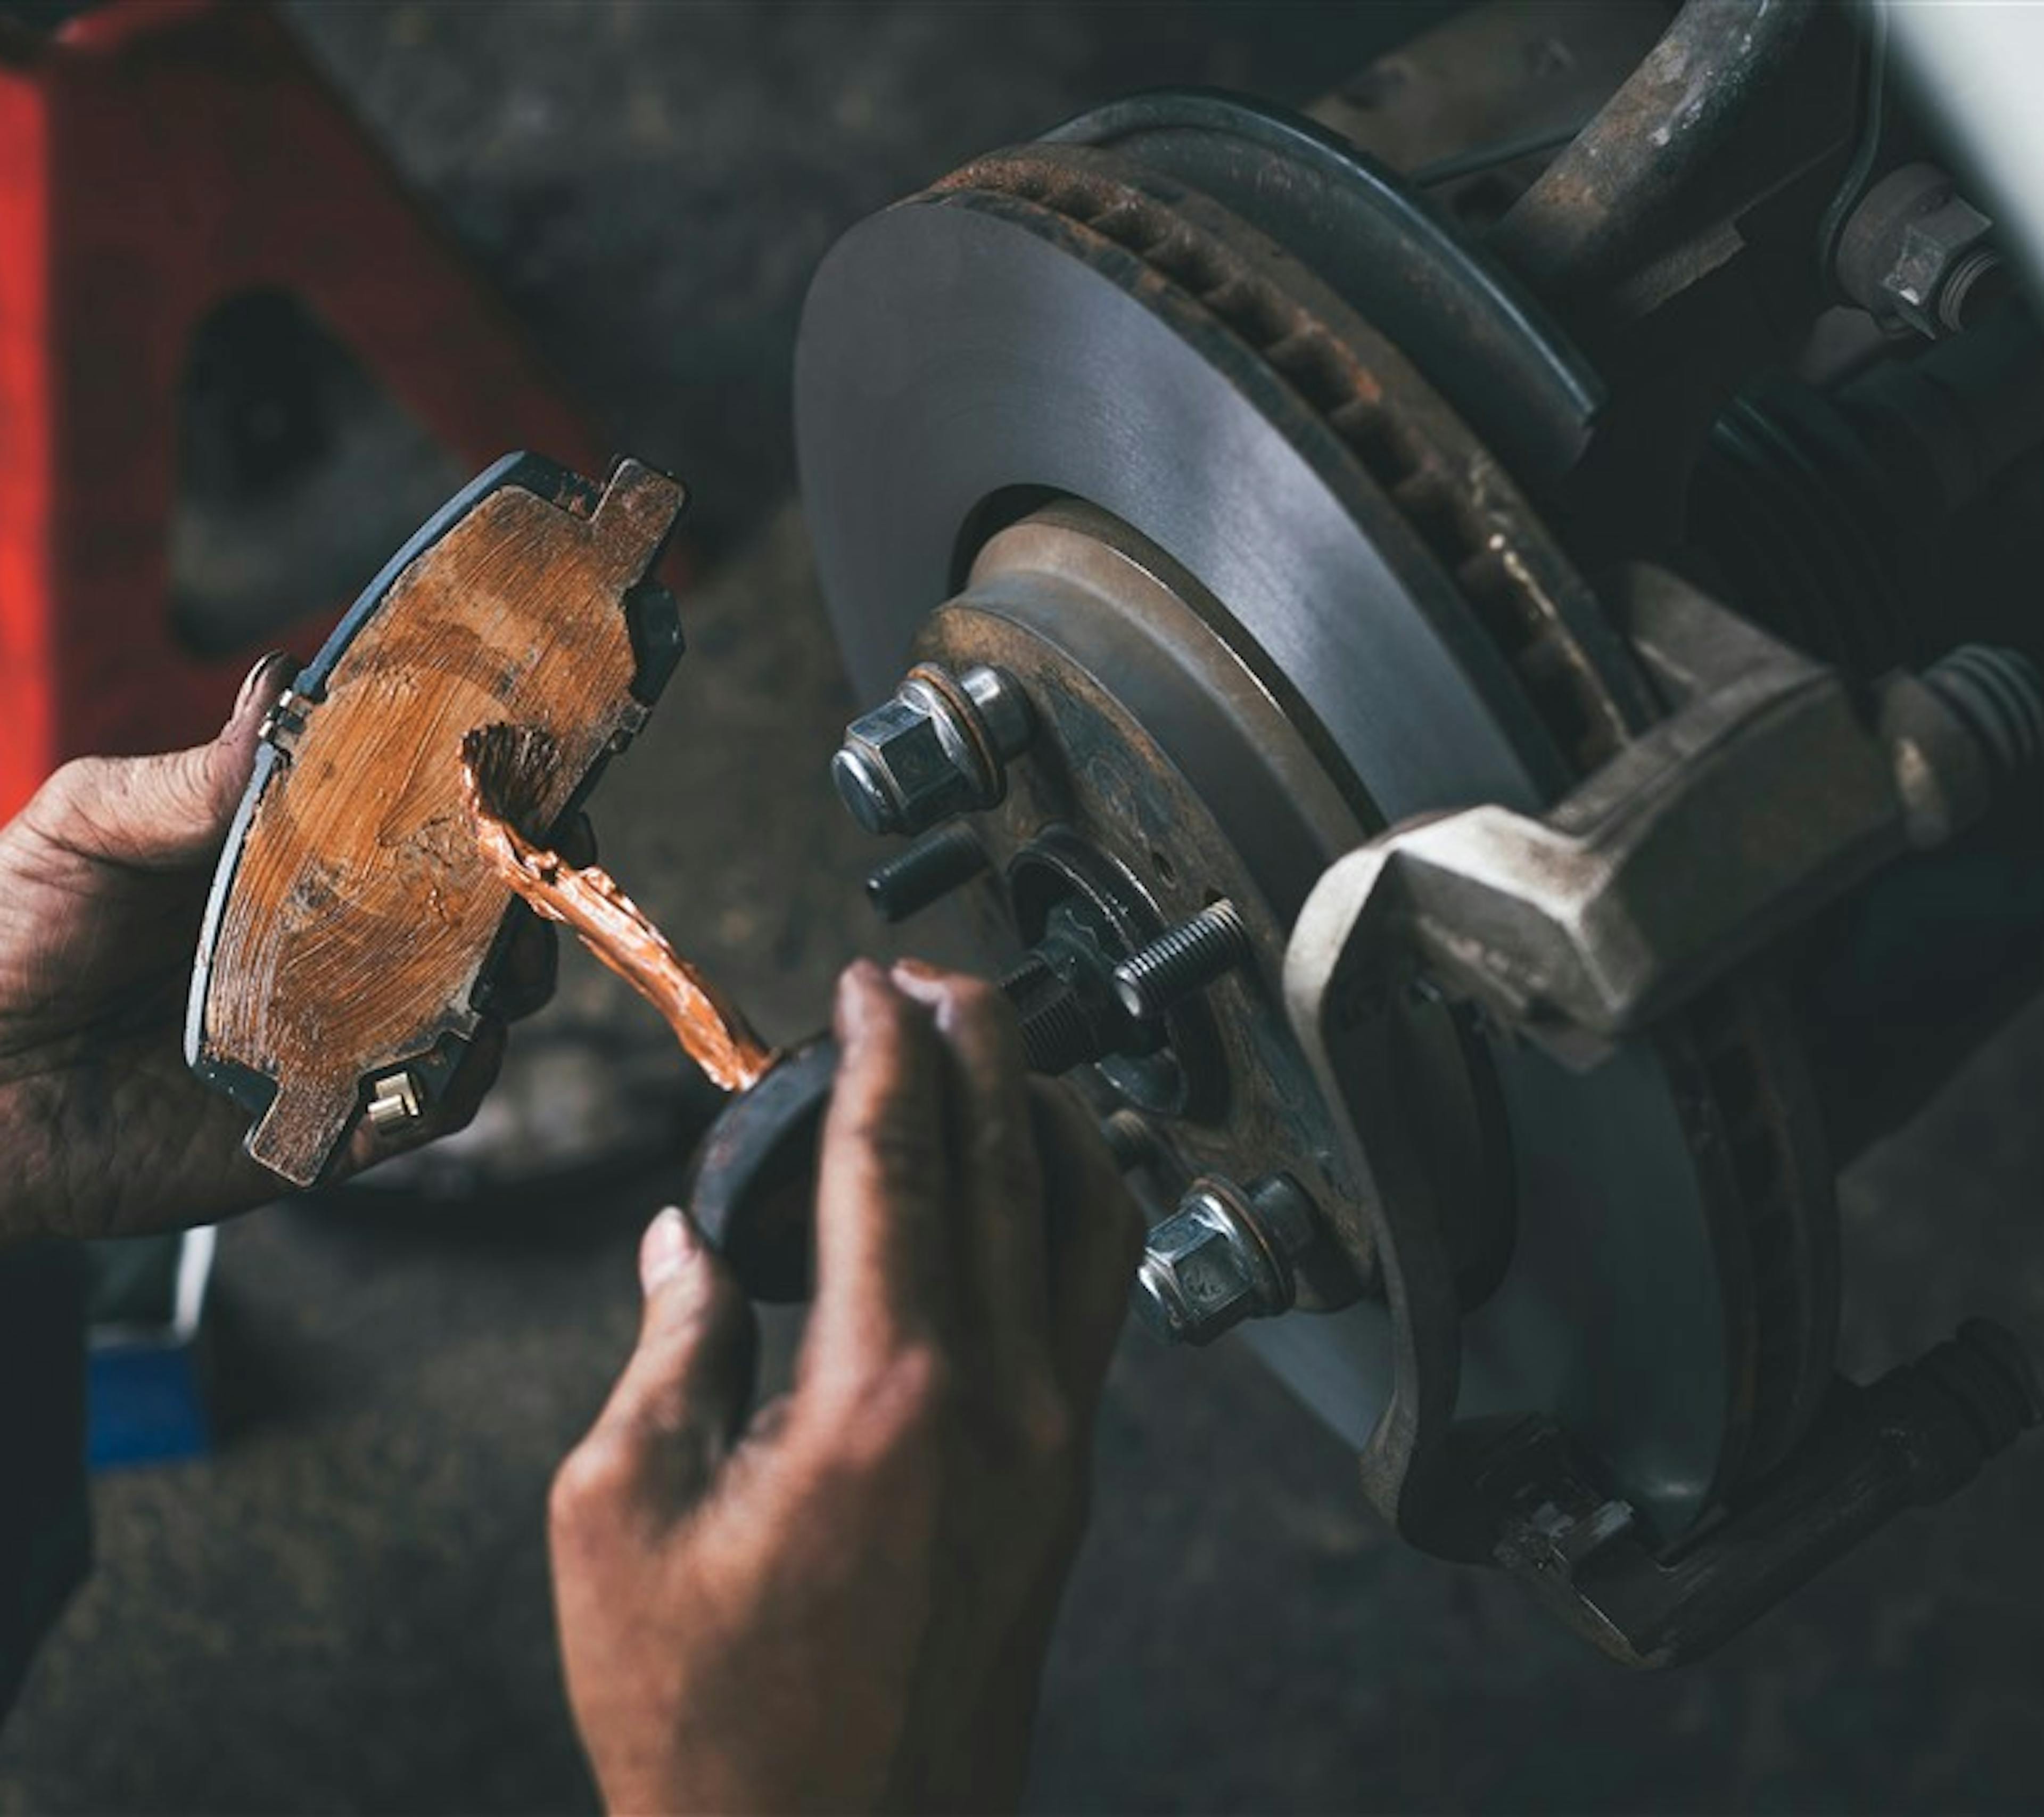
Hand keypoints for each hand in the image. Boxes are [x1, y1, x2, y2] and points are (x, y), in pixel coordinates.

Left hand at [0, 654, 556, 1244]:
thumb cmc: (5, 942)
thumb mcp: (83, 830)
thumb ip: (183, 778)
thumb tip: (282, 689)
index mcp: (294, 865)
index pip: (416, 819)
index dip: (481, 790)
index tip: (520, 757)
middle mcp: (337, 946)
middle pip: (475, 909)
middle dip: (527, 876)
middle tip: (539, 845)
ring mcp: (343, 1034)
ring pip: (477, 1002)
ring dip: (512, 968)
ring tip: (507, 942)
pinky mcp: (333, 1123)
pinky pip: (433, 1100)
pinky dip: (463, 1065)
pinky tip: (461, 1031)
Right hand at [550, 959, 1143, 1813]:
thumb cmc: (713, 1723)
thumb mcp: (622, 1519)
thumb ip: (668, 1350)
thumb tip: (684, 1244)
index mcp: (883, 1394)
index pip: (894, 1161)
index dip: (881, 1050)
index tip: (868, 983)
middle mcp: (998, 1402)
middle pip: (1008, 1162)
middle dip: (978, 1042)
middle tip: (934, 977)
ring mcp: (1052, 1443)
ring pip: (1085, 1223)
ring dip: (1041, 1119)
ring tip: (989, 1061)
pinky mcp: (1064, 1485)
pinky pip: (1089, 1303)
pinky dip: (1063, 1212)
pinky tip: (1019, 1193)